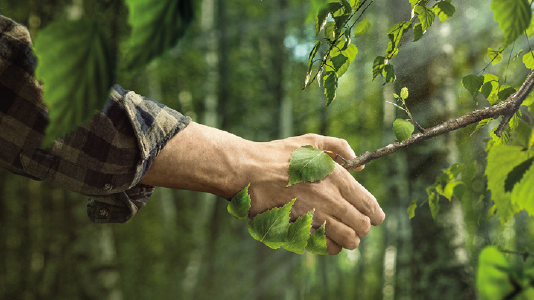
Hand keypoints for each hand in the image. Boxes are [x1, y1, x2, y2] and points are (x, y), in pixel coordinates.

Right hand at [244, 134, 384, 254]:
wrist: (247, 171)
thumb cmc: (278, 155)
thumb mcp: (310, 142)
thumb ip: (339, 147)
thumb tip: (359, 163)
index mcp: (336, 177)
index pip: (370, 206)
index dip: (376, 215)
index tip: (373, 217)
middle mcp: (329, 199)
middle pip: (362, 227)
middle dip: (361, 227)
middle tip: (353, 224)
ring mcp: (314, 216)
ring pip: (347, 241)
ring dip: (347, 239)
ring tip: (341, 233)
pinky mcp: (298, 229)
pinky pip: (325, 247)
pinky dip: (328, 245)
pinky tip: (324, 236)